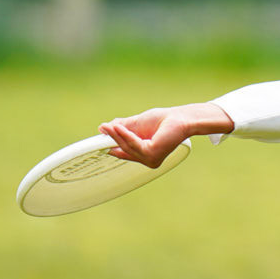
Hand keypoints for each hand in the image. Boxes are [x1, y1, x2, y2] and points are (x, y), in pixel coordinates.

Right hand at [100, 103, 231, 167]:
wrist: (181, 118)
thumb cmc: (163, 120)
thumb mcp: (137, 124)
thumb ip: (122, 127)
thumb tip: (102, 128)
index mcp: (145, 155)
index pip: (124, 153)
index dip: (111, 146)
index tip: (98, 140)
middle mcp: (148, 160)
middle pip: (124, 149)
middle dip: (113, 138)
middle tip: (102, 129)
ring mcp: (150, 159)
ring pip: (127, 147)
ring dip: (116, 135)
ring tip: (108, 126)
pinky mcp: (152, 153)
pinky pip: (133, 144)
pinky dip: (124, 135)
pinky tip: (117, 127)